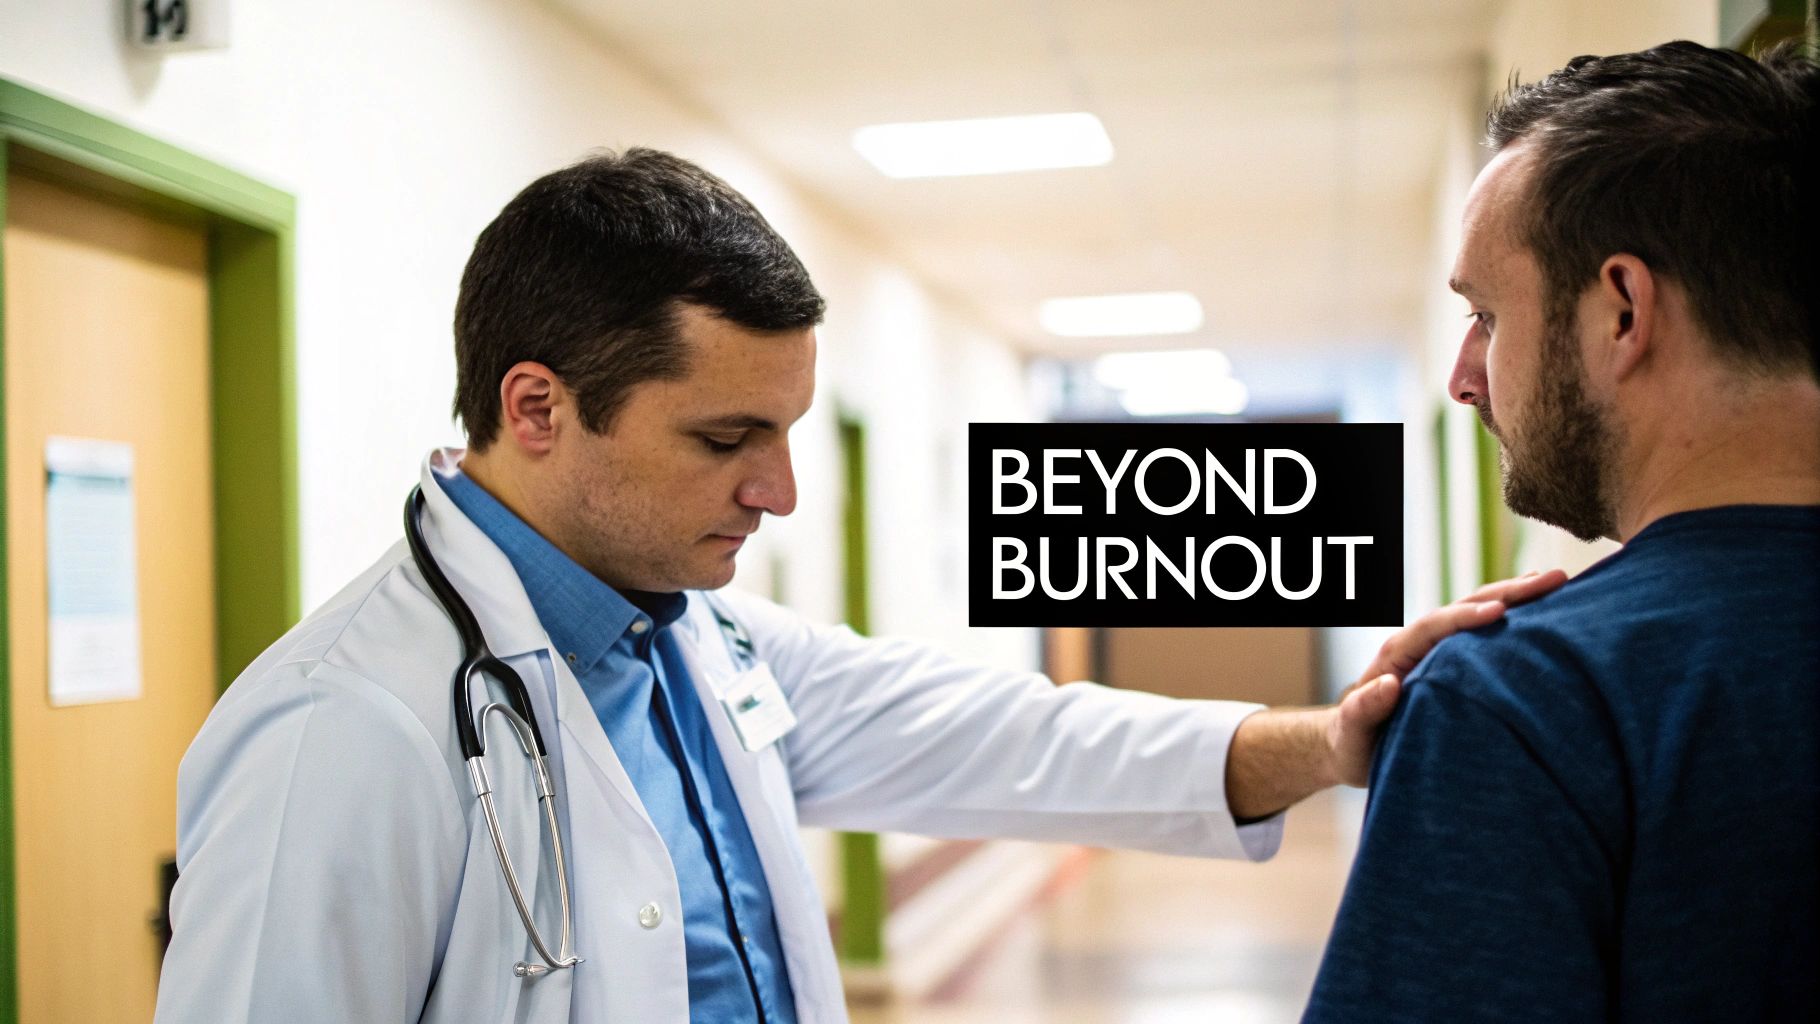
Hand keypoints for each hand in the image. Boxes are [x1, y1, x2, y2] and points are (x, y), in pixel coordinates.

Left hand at [1325, 569, 1567, 786]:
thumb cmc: (1351, 741)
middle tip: (1552, 580)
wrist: (1352, 746)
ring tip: (1558, 584)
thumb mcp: (1351, 731)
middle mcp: (1421, 645)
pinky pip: (1489, 637)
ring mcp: (1441, 651)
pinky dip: (1516, 622)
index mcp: (1398, 655)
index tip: (1499, 612)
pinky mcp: (1457, 664)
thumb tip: (1388, 684)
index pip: (1434, 626)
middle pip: (1464, 608)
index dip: (1465, 617)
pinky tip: (1548, 615)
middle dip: (1506, 593)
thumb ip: (1363, 709)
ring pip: (1480, 615)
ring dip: (1517, 599)